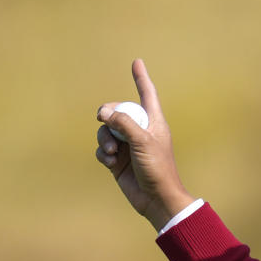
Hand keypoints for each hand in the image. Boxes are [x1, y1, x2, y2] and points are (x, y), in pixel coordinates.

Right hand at [95, 59, 195, 230]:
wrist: (156, 199)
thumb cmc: (157, 168)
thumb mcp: (143, 141)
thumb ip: (123, 122)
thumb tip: (103, 112)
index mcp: (153, 122)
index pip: (147, 94)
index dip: (141, 78)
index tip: (137, 62)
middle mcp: (140, 130)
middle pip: (117, 111)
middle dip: (108, 115)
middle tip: (103, 119)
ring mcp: (128, 145)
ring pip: (106, 131)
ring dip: (106, 139)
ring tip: (114, 153)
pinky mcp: (118, 160)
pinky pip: (103, 148)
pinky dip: (104, 154)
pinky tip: (112, 163)